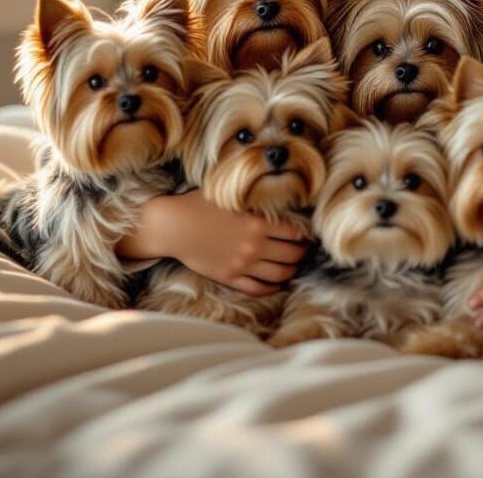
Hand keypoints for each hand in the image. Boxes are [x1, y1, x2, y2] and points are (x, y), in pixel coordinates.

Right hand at [117, 190, 308, 295]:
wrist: (173, 226)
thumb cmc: (201, 203)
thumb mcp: (233, 194)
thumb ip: (257, 198)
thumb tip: (282, 194)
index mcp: (259, 222)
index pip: (295, 232)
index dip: (306, 234)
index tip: (309, 234)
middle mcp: (254, 245)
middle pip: (292, 255)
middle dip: (303, 253)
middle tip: (306, 251)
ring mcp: (242, 264)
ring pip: (280, 274)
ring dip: (292, 271)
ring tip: (295, 266)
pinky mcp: (230, 277)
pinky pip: (258, 288)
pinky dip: (272, 288)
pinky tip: (277, 283)